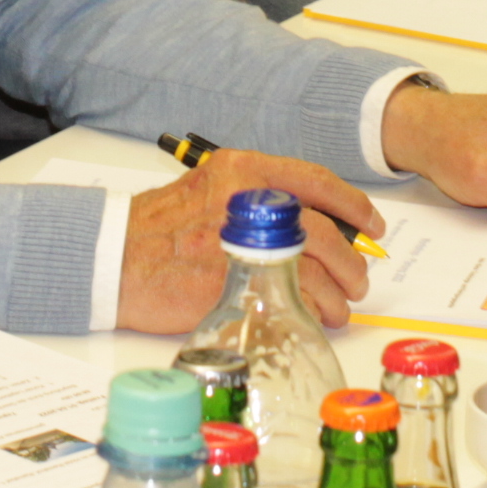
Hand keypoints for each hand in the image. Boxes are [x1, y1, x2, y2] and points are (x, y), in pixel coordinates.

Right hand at [120, 148, 378, 330]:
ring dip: (337, 292)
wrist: (114, 255)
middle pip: (324, 230)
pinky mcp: (233, 280)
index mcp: (243, 169)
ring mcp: (242, 241)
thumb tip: (304, 226)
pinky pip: (291, 297)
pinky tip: (313, 318)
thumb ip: (254, 200)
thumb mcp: (208, 191)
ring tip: (339, 307)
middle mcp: (247, 200)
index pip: (315, 180)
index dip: (353, 204)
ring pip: (315, 268)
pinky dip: (311, 310)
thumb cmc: (156, 229)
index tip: (372, 224)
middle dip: (351, 261)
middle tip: (359, 278)